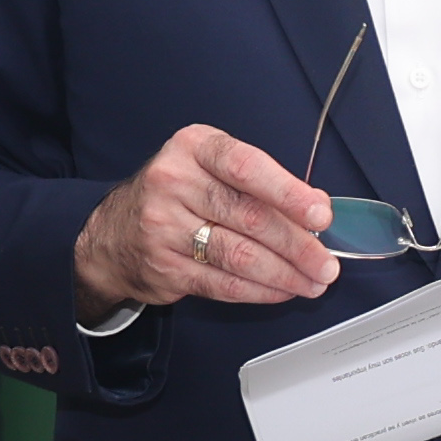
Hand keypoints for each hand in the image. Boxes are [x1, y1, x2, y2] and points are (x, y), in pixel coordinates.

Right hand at [71, 124, 339, 315]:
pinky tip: (281, 290)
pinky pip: (223, 284)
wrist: (112, 232)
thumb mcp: (208, 166)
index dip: (288, 192)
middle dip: (297, 245)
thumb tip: (315, 209)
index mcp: (194, 148)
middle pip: (248, 217)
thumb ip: (258, 182)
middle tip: (327, 263)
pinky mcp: (165, 268)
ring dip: (284, 274)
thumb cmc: (177, 194)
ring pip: (238, 256)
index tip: (320, 215)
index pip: (246, 167)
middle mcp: (174, 183)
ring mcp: (165, 228)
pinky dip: (259, 291)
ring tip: (312, 282)